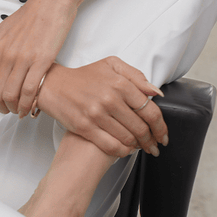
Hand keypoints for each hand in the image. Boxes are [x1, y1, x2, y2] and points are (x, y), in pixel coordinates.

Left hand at [0, 0, 78, 116]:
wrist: (51, 3)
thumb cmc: (26, 18)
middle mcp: (5, 55)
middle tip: (5, 111)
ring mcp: (23, 59)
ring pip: (11, 95)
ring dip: (13, 109)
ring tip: (17, 112)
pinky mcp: (42, 60)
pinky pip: (30, 90)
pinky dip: (28, 104)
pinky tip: (29, 109)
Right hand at [36, 57, 166, 157]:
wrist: (53, 85)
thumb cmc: (84, 76)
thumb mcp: (112, 65)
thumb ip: (136, 76)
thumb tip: (156, 93)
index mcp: (120, 83)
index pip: (150, 111)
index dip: (160, 126)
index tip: (163, 134)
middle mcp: (110, 99)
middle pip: (141, 128)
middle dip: (152, 140)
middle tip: (154, 146)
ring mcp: (97, 115)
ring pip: (128, 139)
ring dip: (138, 147)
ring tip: (141, 148)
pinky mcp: (85, 127)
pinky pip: (112, 146)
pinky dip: (123, 151)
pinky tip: (125, 150)